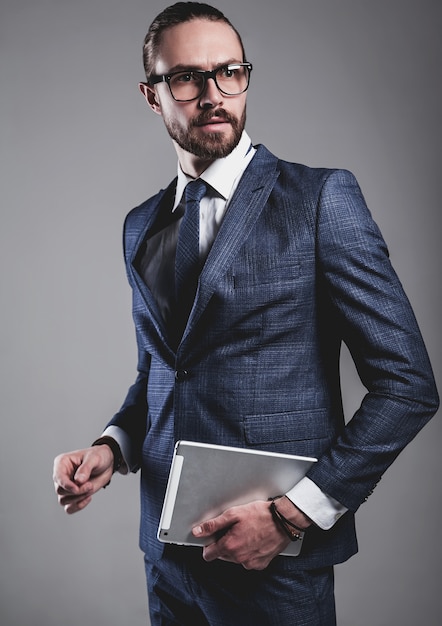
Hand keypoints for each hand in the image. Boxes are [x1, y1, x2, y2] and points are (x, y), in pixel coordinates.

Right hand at [53, 445, 113, 513]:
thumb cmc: (99, 456)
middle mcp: (62, 476)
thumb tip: (78, 481)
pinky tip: (88, 498)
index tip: (76, 488)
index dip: (66, 485)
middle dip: (76, 491)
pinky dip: (78, 506)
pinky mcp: (72, 496)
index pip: (58, 477)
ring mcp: (66, 486)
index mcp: (62, 463)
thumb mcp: (94, 458)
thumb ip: (85, 468)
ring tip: (90, 488)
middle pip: (60, 490)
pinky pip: (69, 508)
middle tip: (90, 485)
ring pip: (63, 500)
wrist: (107, 464)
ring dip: (78, 498)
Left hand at [192, 498, 309, 570]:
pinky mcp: (260, 564)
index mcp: (229, 546)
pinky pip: (247, 561)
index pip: (208, 555)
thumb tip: (197, 532)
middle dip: (224, 543)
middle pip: (221, 555)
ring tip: (246, 532)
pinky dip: (248, 552)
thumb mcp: (233, 514)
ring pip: (234, 558)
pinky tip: (253, 540)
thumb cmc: (260, 515)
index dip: (209, 544)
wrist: (283, 521)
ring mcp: (250, 563)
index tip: (213, 536)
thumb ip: (213, 525)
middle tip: (234, 529)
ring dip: (236, 548)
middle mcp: (239, 558)